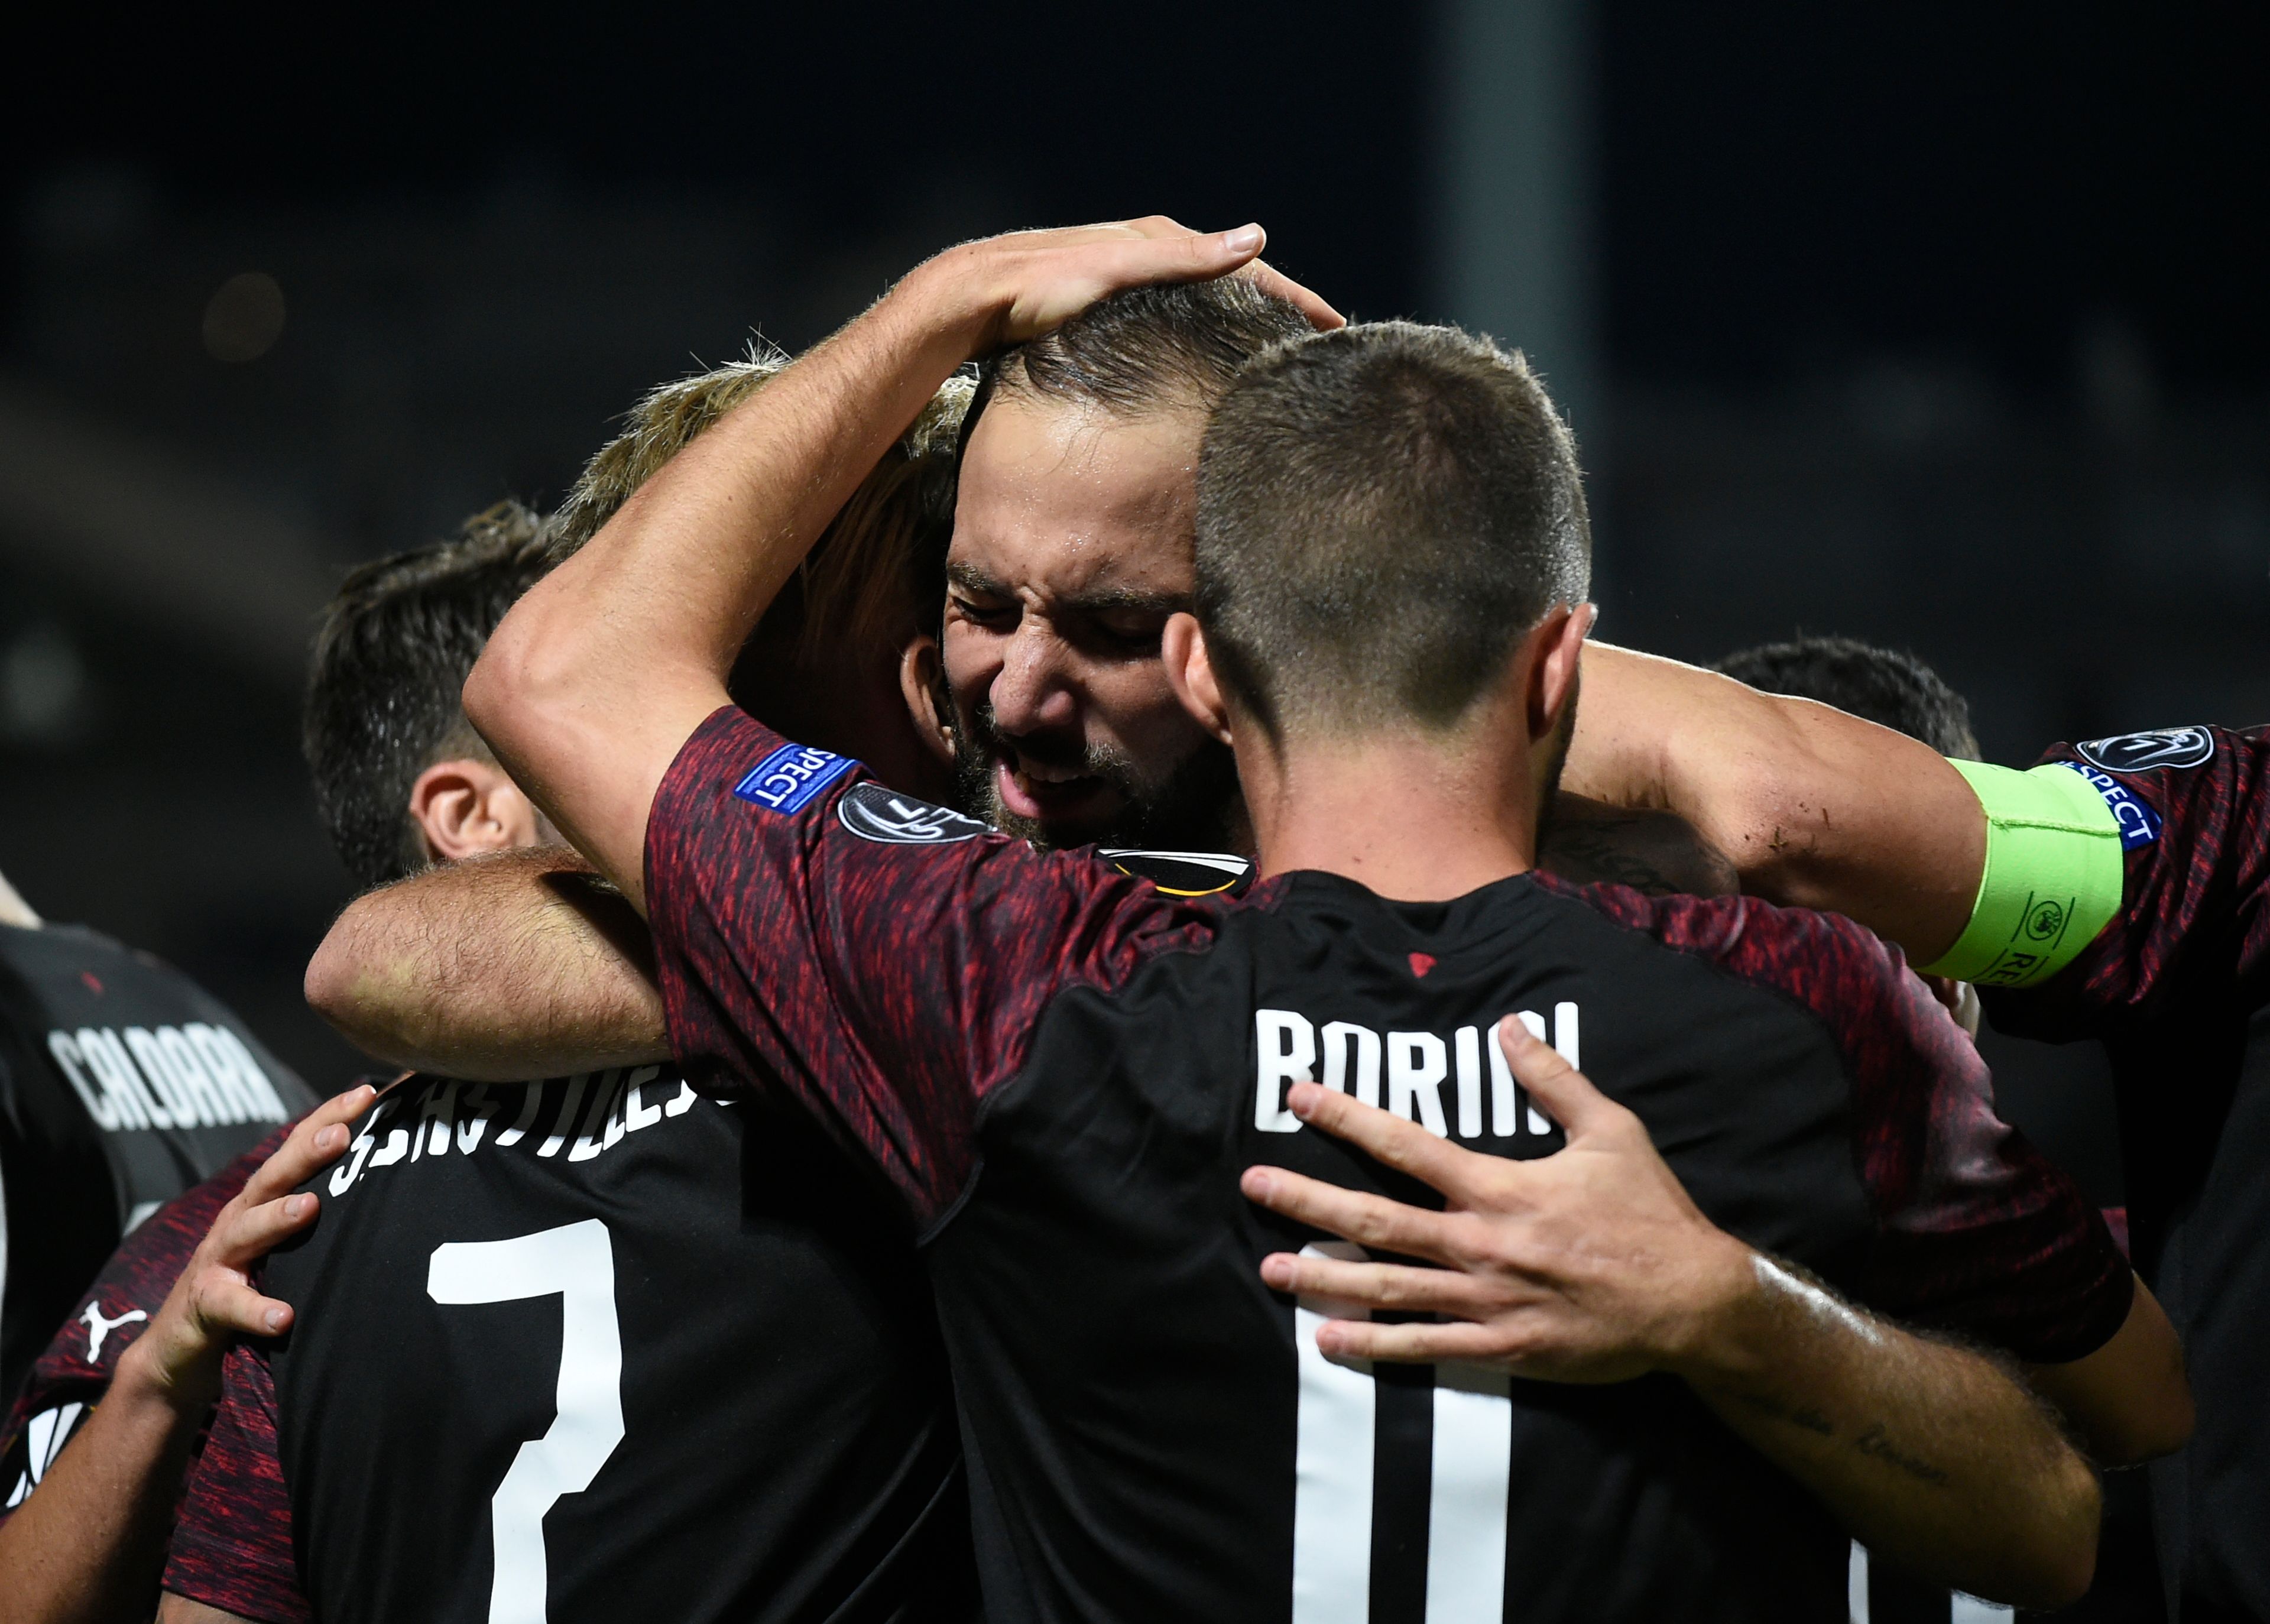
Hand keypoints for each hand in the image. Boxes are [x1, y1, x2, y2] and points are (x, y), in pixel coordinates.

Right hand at [116, 1084, 374, 1410]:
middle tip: (342, 1134)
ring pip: (246, 1231)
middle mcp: (240, 1218)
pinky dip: (256, 1310)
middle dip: (306, 1153)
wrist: (182, 1339)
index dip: (328, 1118)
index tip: (369, 1094)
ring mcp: (219, 1260)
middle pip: (273, 1178)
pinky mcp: (205, 1303)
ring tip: (310, 1207)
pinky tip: (283, 1316)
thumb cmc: (251, 1277)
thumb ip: (326, 1210)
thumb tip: (392, 1178)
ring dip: (277, 1217)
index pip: (297, 1150)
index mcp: (265, 1199)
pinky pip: (230, 1305)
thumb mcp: (288, 1239)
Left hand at [915, 217, 1344, 351]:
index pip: (1245, 268)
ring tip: (1276, 354)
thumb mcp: (1118, 269)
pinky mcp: (1113, 306)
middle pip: (1232, 284)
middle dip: (1278, 310)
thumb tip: (1256, 238)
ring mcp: (1133, 281)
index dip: (1294, 297)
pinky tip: (1210, 359)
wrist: (977, 298)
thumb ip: (1185, 258)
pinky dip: (1208, 333)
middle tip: (1318, 344)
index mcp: (1162, 241)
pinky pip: (1178, 318)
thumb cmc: (1042, 287)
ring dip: (1244, 324)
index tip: (1334, 325)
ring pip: (1206, 303)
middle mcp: (1152, 255)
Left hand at [1241, 1019, 1753, 1381]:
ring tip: (1268, 1268)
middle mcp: (1479, 1244)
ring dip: (1321, 1279)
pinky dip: (1372, 1346)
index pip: (1405, 1145)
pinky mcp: (1501, 1349)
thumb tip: (1510, 1027)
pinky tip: (1327, 1340)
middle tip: (1252, 1185)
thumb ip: (1553, 1080)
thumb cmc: (1650, 1212)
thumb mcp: (1611, 1132)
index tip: (1300, 1096)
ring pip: (1386, 1288)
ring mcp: (1486, 1301)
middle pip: (1374, 1220)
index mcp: (1498, 1188)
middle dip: (1307, 1201)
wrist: (1693, 1302)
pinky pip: (1424, 1348)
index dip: (1348, 1117)